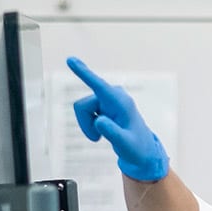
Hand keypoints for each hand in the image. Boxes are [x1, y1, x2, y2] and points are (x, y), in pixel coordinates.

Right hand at [67, 56, 169, 181]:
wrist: (141, 151)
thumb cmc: (136, 148)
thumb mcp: (125, 144)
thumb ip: (112, 132)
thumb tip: (99, 121)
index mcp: (120, 102)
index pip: (99, 85)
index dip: (83, 72)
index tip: (70, 59)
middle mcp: (113, 96)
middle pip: (82, 106)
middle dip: (84, 123)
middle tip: (96, 139)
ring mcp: (107, 99)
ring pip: (81, 110)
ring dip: (86, 125)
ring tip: (101, 136)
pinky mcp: (103, 104)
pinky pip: (85, 113)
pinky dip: (88, 125)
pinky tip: (102, 131)